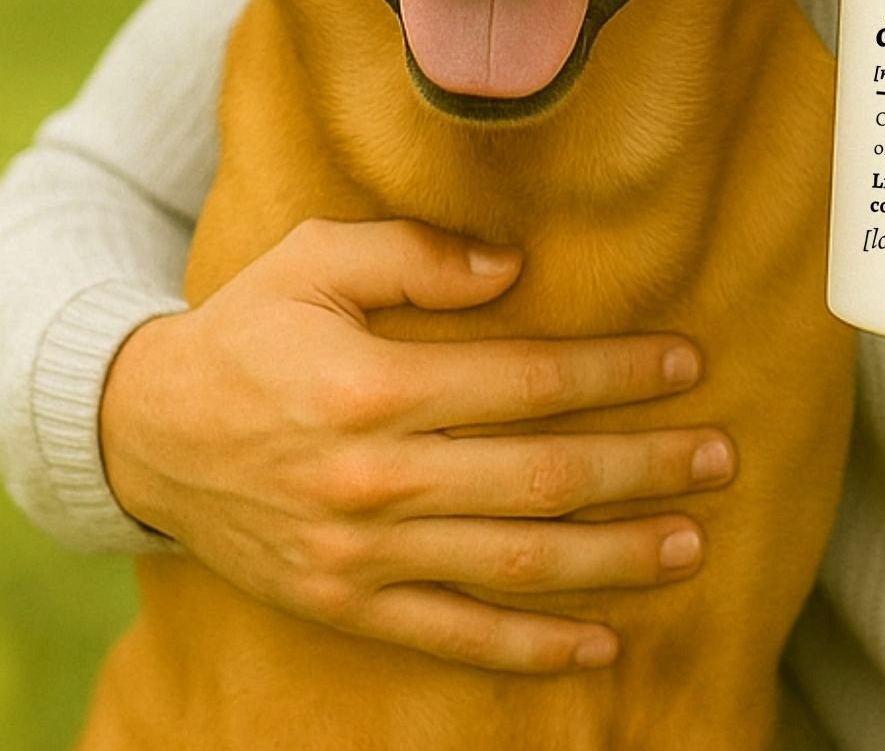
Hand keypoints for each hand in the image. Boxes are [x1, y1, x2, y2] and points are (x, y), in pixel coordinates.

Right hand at [100, 217, 734, 672]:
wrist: (145, 433)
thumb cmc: (250, 328)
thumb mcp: (317, 258)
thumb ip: (416, 252)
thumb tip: (514, 265)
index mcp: (375, 387)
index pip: (527, 381)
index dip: (615, 371)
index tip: (688, 361)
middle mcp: (374, 481)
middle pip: (541, 478)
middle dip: (643, 467)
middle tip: (722, 456)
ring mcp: (361, 556)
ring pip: (514, 565)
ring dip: (612, 558)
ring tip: (693, 543)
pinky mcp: (346, 605)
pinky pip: (452, 637)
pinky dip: (530, 649)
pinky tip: (601, 645)